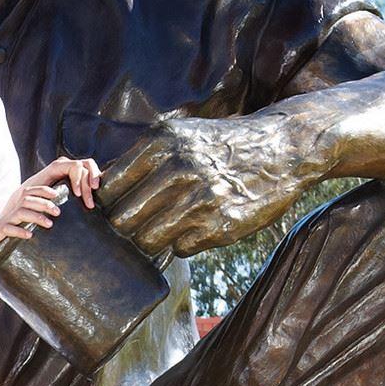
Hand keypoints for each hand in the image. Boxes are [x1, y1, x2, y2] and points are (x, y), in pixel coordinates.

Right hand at [0, 156, 99, 262]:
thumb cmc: (4, 237)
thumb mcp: (20, 225)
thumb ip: (32, 219)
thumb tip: (54, 218)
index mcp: (17, 208)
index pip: (29, 192)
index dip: (43, 190)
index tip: (57, 194)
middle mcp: (11, 212)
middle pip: (27, 200)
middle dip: (44, 204)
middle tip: (58, 212)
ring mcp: (4, 222)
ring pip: (20, 213)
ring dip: (36, 217)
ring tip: (49, 224)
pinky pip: (8, 229)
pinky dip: (19, 231)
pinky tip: (30, 236)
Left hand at [97, 115, 310, 258]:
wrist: (283, 148)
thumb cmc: (223, 145)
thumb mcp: (182, 136)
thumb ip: (144, 160)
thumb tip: (101, 193)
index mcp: (162, 143)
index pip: (109, 189)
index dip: (109, 204)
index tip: (118, 208)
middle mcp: (179, 169)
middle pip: (123, 220)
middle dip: (128, 228)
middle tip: (140, 225)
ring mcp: (200, 199)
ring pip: (147, 240)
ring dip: (153, 240)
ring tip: (167, 228)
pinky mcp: (221, 226)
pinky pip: (180, 249)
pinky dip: (183, 243)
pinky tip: (198, 227)